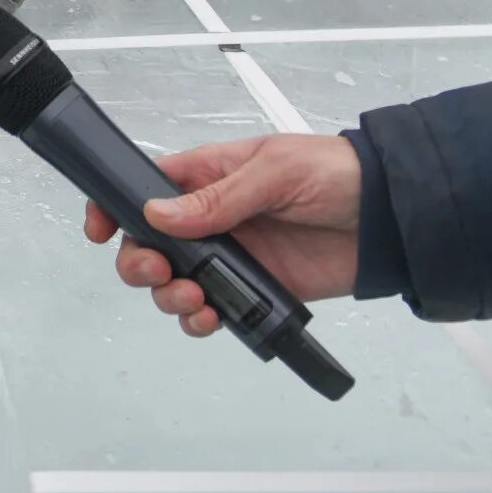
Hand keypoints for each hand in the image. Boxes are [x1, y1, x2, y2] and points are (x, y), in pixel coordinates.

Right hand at [80, 133, 361, 338]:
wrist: (391, 218)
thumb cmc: (338, 174)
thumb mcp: (276, 172)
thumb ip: (218, 197)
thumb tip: (159, 214)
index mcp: (209, 176)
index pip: (145, 187)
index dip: (114, 207)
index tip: (100, 229)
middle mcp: (211, 218)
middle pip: (148, 244)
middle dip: (139, 262)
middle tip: (157, 271)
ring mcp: (231, 257)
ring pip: (173, 282)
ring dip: (168, 296)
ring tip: (190, 298)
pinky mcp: (254, 290)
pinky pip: (212, 310)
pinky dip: (201, 320)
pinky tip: (211, 317)